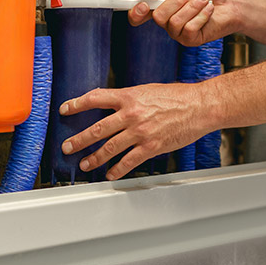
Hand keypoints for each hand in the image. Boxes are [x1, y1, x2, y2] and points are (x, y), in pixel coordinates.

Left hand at [60, 81, 215, 179]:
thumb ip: (130, 98)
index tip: (65, 109)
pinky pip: (129, 161)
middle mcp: (131, 114)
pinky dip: (117, 169)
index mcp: (129, 97)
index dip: (77, 104)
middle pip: (97, 128)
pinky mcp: (151, 146)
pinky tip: (110, 174)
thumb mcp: (148, 90)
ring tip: (85, 164)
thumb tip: (115, 104)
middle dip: (79, 140)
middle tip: (67, 147)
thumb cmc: (178, 97)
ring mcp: (140, 132)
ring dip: (94, 158)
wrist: (200, 106)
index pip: (96, 98)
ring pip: (109, 148)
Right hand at [128, 0, 242, 46]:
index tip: (141, 5)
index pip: (139, 15)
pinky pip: (189, 28)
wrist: (230, 0)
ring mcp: (178, 32)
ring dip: (192, 6)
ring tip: (203, 0)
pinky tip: (208, 10)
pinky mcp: (191, 39)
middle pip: (158, 16)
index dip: (136, 12)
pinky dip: (202, 14)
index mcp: (162, 5)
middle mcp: (168, 21)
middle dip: (176, 1)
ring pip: (175, 22)